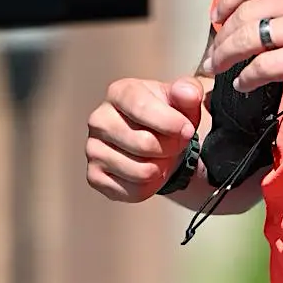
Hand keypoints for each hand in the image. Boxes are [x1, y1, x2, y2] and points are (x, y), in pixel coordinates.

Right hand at [85, 73, 202, 204]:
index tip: (187, 130)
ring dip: (161, 169)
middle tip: (175, 145)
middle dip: (170, 149)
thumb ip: (189, 92)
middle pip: (144, 144)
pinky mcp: (94, 176)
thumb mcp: (182, 99)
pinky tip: (150, 173)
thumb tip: (189, 93)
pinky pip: (132, 191)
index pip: (142, 108)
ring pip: (140, 171)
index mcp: (119, 93)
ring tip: (162, 157)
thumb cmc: (166, 115)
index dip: (170, 123)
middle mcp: (99, 119)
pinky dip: (150, 187)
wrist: (155, 140)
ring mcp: (93, 149)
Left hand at [206, 0, 282, 96]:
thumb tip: (280, 16)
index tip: (217, 17)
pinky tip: (242, 84)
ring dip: (225, 56)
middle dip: (220, 36)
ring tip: (216, 69)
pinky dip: (246, 77)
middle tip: (210, 54)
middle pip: (242, 13)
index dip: (228, 1)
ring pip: (246, 38)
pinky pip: (263, 66)